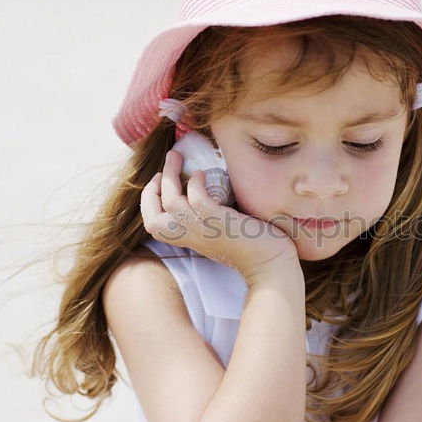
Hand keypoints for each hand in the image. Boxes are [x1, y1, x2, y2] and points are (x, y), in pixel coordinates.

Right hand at [140, 150, 299, 282]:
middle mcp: (192, 237)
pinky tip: (202, 174)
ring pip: (172, 202)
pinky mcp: (220, 222)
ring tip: (177, 156)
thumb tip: (206, 189)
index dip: (149, 201)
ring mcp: (205, 230)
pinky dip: (195, 183)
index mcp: (190, 240)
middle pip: (154, 217)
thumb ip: (210, 217)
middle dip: (153, 187)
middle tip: (167, 162)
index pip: (154, 225)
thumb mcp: (222, 232)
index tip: (159, 181)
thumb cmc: (254, 247)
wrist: (272, 265)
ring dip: (171, 175)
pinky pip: (197, 199)